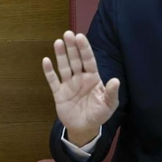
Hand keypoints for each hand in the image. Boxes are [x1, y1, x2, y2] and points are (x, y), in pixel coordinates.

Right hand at [42, 31, 120, 147]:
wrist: (84, 128)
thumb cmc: (98, 114)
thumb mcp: (108, 105)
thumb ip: (111, 93)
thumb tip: (115, 80)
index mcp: (92, 78)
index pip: (88, 60)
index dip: (84, 49)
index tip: (80, 37)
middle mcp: (79, 78)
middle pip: (75, 60)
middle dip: (72, 47)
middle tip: (68, 33)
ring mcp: (68, 84)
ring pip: (64, 67)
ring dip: (61, 55)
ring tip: (58, 42)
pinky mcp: (58, 93)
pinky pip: (53, 80)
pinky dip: (49, 71)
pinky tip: (46, 60)